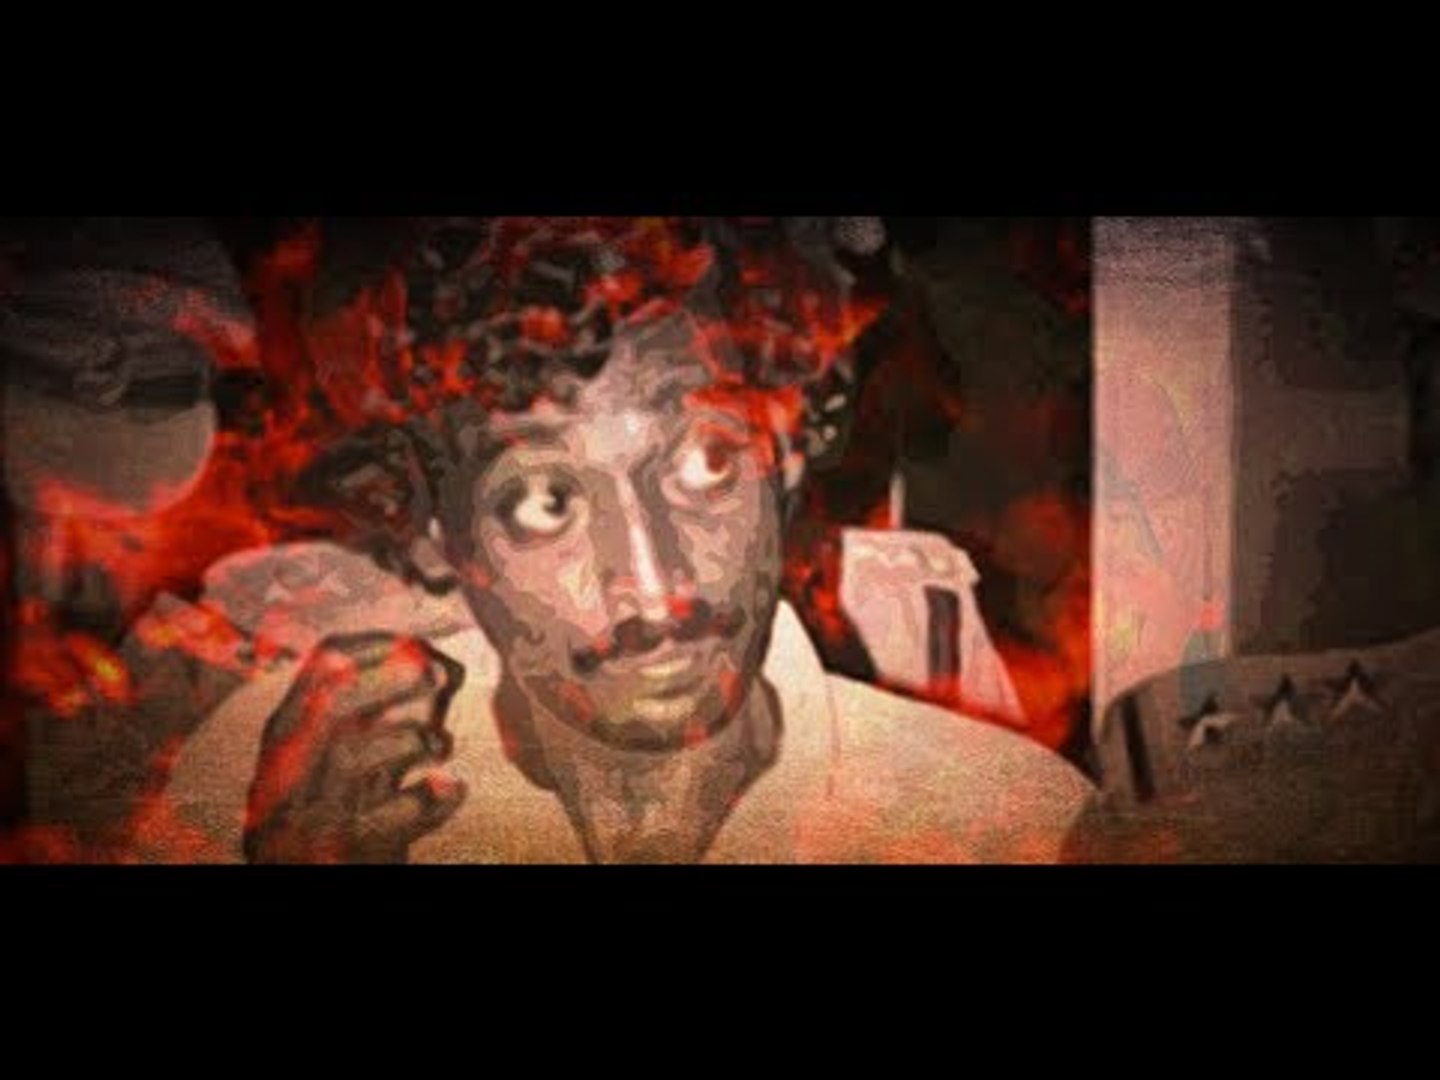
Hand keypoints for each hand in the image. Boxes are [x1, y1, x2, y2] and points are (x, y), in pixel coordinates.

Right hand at [243, 633, 465, 863]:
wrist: (306, 873)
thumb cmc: (339, 798)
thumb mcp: (341, 746)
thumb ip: (378, 705)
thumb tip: (448, 667)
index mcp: (287, 730)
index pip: (319, 666)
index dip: (374, 646)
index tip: (418, 645)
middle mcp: (287, 766)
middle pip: (332, 706)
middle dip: (391, 680)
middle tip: (439, 675)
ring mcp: (312, 811)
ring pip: (354, 756)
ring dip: (412, 739)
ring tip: (439, 743)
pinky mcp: (344, 849)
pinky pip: (394, 815)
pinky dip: (433, 796)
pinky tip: (453, 786)